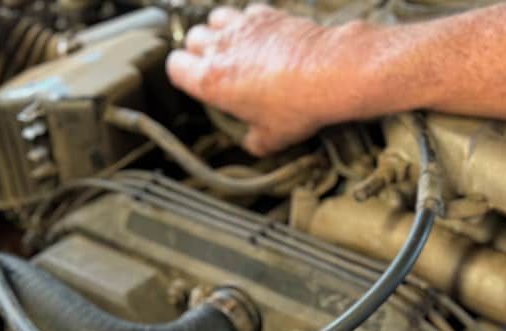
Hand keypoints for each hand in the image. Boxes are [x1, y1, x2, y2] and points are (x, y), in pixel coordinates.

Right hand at [167, 6, 370, 154]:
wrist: (330, 73)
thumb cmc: (299, 103)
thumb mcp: (272, 138)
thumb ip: (255, 140)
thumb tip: (255, 143)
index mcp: (211, 80)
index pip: (175, 67)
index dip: (182, 75)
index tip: (193, 82)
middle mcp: (221, 48)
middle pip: (193, 39)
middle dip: (200, 52)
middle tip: (216, 67)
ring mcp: (243, 26)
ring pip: (215, 19)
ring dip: (220, 32)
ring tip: (235, 50)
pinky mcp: (266, 14)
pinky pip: (246, 12)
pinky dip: (249, 24)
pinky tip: (262, 39)